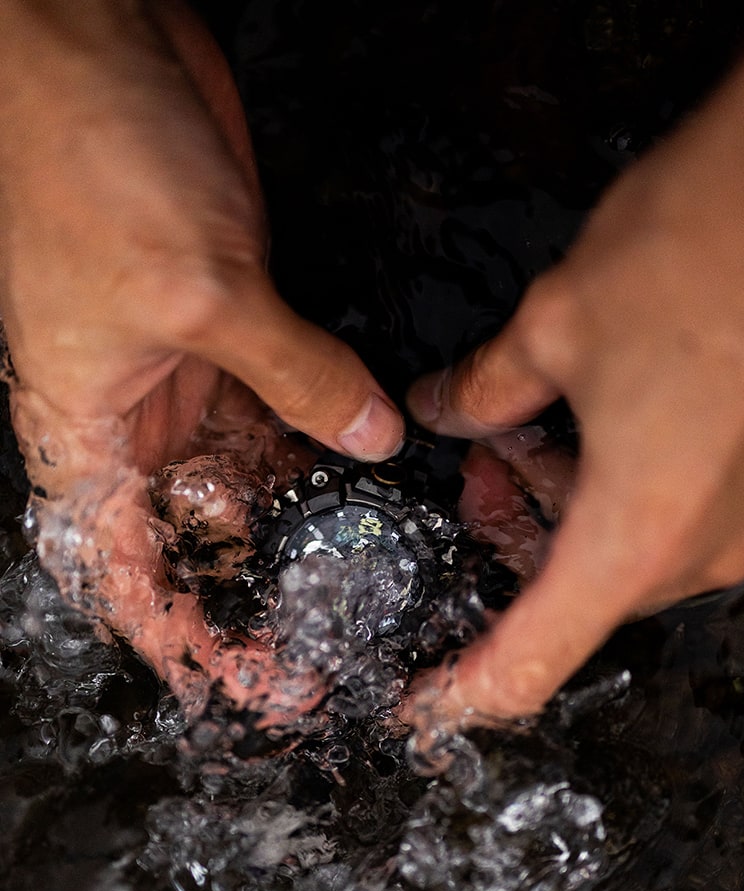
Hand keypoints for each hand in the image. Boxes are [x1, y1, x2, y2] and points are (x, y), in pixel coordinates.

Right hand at [0, 0, 402, 722]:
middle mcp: (133, 417)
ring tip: (365, 571)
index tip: (242, 683)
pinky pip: (281, 404)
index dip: (179, 636)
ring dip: (300, 518)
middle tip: (330, 637)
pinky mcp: (230, 327)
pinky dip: (321, 436)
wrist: (95, 44)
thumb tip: (367, 436)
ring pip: (247, 475)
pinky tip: (368, 468)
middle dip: (258, 586)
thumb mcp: (198, 288)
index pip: (125, 571)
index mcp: (85, 430)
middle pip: (197, 536)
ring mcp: (185, 374)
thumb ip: (295, 373)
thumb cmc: (90, 159)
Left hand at [407, 4, 743, 726]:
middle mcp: (702, 549)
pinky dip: (626, 490)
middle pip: (575, 597)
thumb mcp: (554, 323)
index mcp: (634, 535)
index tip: (421, 704)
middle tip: (482, 469)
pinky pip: (680, 519)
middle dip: (514, 543)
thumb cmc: (703, 246)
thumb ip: (485, 392)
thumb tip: (444, 410)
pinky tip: (606, 416)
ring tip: (536, 422)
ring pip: (627, 556)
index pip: (528, 665)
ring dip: (569, 510)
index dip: (462, 695)